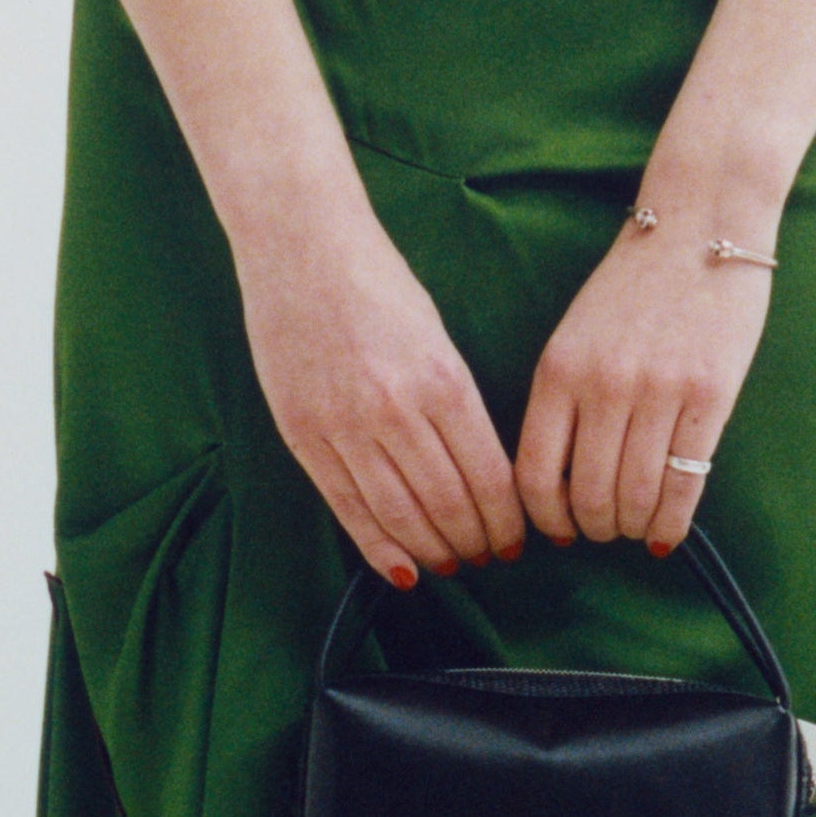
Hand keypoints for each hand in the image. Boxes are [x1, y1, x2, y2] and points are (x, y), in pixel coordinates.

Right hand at [235, 209, 526, 586]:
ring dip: (432, 550)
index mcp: (441, 380)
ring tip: (450, 564)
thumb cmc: (377, 285)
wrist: (300, 246)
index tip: (516, 539)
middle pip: (448, 505)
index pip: (487, 477)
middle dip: (474, 542)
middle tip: (488, 558)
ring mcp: (344, 425)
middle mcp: (394, 409)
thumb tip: (482, 477)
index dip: (506, 521)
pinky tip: (403, 570)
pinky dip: (378, 547)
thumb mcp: (437, 338)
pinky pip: (348, 509)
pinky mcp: (303, 435)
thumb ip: (457, 406)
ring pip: (399, 516)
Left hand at [513, 221, 774, 552]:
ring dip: (633, 528)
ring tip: (638, 528)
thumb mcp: (577, 335)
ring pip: (635, 497)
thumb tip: (562, 483)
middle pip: (588, 496)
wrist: (703, 224)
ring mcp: (657, 392)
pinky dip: (672, 522)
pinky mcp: (708, 396)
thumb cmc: (636, 286)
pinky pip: (684, 484)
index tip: (560, 531)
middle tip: (607, 531)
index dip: (546, 519)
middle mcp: (603, 385)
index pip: (536, 475)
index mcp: (559, 370)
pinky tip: (666, 534)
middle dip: (596, 529)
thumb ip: (565, 400)